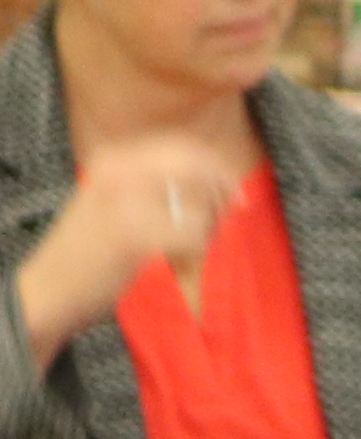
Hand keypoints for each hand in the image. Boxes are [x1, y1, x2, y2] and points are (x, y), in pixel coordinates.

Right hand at [16, 129, 243, 361]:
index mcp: (114, 160)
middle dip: (221, 194)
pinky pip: (195, 236)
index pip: (184, 147)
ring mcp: (125, 200)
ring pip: (202, 206)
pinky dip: (196, 253)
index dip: (217, 169)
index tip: (233, 193)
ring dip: (209, 230)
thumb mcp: (113, 201)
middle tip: (227, 217)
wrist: (49, 291)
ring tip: (190, 248)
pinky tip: (180, 263)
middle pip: (199, 169)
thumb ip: (155, 185)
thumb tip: (219, 181)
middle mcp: (118, 171)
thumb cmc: (88, 252)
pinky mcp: (134, 234)